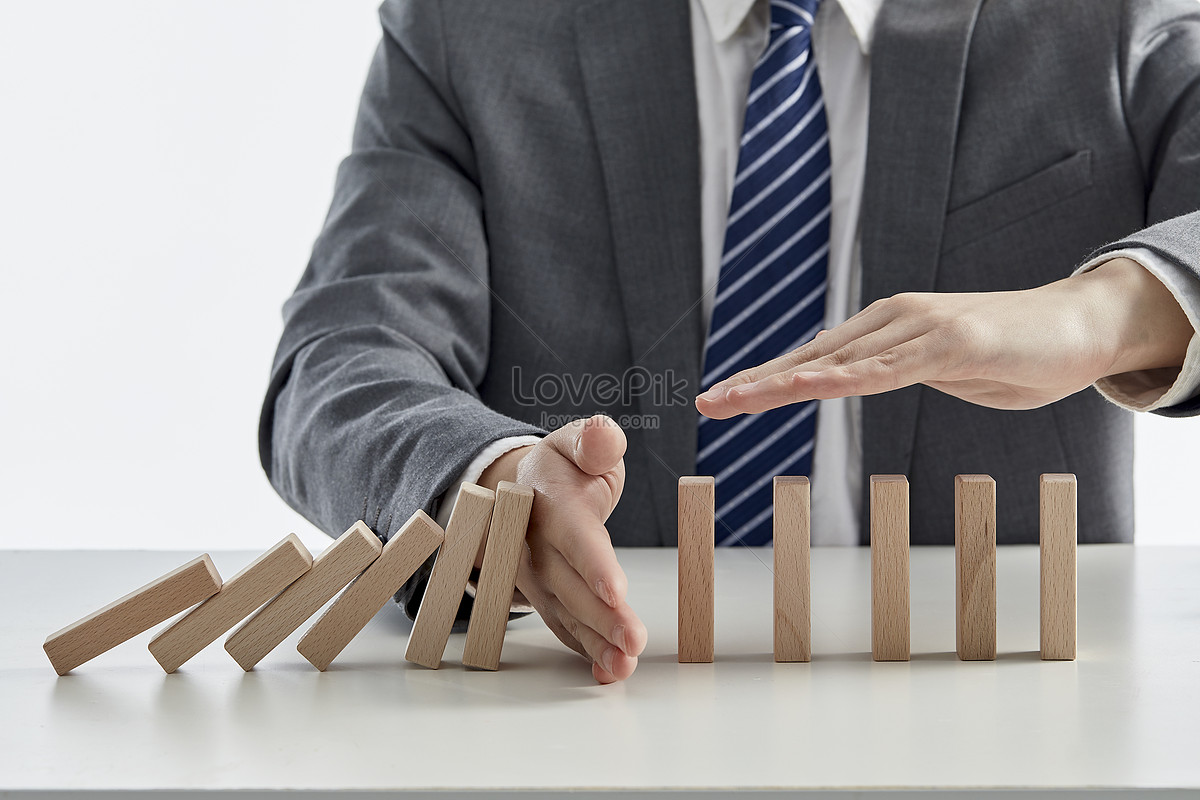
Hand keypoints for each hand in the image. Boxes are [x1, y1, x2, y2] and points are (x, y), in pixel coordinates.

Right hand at [478, 415, 646, 683]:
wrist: (521, 489)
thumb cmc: (562, 468)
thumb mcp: (576, 442)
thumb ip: (594, 441)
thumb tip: (604, 437)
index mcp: (549, 504)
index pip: (573, 536)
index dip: (593, 564)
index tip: (617, 590)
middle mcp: (535, 546)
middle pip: (569, 585)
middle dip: (601, 617)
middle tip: (634, 641)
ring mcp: (536, 577)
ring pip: (565, 614)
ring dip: (595, 643)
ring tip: (624, 666)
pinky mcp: (546, 598)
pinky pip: (564, 628)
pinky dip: (586, 651)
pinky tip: (610, 670)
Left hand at [696, 257, 1193, 416]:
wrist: (1086, 324)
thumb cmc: (1018, 354)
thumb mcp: (947, 374)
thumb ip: (904, 375)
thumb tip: (870, 379)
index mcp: (887, 332)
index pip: (815, 359)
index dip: (766, 379)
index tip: (724, 398)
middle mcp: (893, 322)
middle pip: (812, 358)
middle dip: (756, 382)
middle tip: (707, 402)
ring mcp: (920, 329)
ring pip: (837, 362)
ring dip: (781, 382)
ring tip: (735, 398)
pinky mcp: (951, 343)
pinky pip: (886, 368)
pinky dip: (842, 379)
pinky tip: (806, 387)